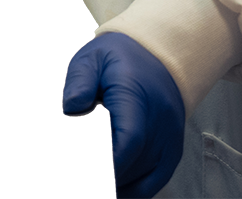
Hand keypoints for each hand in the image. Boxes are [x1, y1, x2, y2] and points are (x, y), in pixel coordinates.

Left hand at [63, 32, 186, 198]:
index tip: (78, 169)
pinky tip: (110, 190)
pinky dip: (131, 192)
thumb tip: (70, 106)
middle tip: (68, 180)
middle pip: (134, 163)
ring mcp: (170, 139)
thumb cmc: (122, 58)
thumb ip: (80, 80)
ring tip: (85, 183)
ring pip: (144, 178)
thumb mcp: (94, 57)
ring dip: (114, 186)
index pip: (129, 138)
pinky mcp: (173, 152)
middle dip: (101, 176)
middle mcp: (160, 121)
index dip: (106, 161)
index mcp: (138, 96)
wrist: (160, 56)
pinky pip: (155, 182)